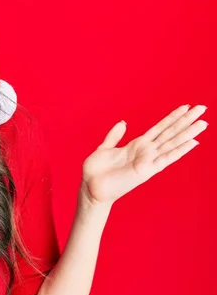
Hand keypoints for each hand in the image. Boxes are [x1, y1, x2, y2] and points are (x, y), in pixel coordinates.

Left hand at [80, 104, 207, 206]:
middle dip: (186, 120)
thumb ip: (114, 136)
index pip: (160, 128)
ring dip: (188, 133)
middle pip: (170, 132)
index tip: (186, 106)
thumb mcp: (104, 148)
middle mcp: (146, 152)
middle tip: (202, 108)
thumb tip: (123, 122)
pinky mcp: (147, 170)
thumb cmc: (96, 171)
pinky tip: (192, 142)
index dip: (172, 117)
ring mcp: (148, 161)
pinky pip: (166, 158)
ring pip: (172, 143)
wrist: (91, 187)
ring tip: (203, 123)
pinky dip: (179, 150)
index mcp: (137, 145)